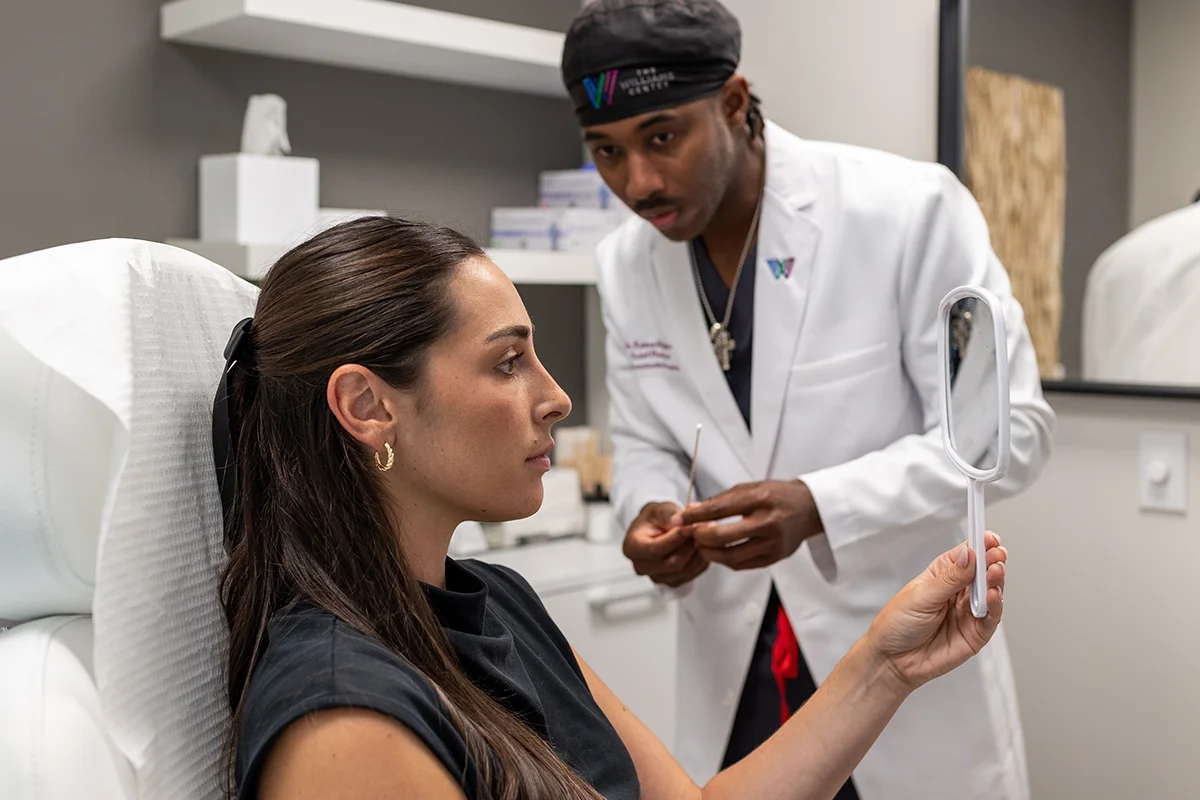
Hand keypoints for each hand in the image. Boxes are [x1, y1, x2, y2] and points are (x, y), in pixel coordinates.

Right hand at [622, 502, 708, 587]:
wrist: (656, 527)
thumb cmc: (655, 518)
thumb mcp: (659, 508)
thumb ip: (668, 514)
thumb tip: (679, 523)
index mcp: (632, 548)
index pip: (657, 550)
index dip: (677, 538)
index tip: (691, 526)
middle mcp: (642, 567)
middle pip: (673, 563)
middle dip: (690, 545)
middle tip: (702, 529)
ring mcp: (657, 577)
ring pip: (686, 571)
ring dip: (698, 553)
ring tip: (703, 535)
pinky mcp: (672, 581)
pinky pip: (692, 574)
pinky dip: (700, 560)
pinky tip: (702, 545)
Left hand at [672, 480, 822, 570]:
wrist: (809, 508)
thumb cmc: (777, 495)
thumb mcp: (750, 488)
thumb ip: (721, 500)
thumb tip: (692, 510)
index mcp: (760, 499)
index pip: (719, 509)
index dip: (695, 516)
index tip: (680, 519)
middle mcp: (768, 523)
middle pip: (723, 537)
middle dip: (700, 537)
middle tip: (690, 534)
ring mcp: (772, 544)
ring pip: (731, 556)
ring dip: (710, 553)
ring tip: (701, 545)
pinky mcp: (774, 558)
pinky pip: (742, 564)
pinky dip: (725, 560)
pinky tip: (718, 552)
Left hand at [866, 531, 1007, 690]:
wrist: (892, 660)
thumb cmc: (898, 624)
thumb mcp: (921, 596)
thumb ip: (949, 578)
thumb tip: (969, 555)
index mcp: (943, 575)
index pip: (967, 556)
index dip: (979, 545)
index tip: (989, 537)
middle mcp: (959, 591)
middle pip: (983, 572)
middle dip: (992, 562)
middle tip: (996, 555)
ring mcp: (969, 612)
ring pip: (992, 592)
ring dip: (996, 581)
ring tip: (994, 572)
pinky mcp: (976, 633)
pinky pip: (991, 618)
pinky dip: (995, 606)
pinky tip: (992, 596)